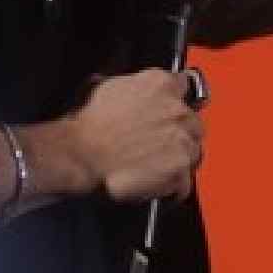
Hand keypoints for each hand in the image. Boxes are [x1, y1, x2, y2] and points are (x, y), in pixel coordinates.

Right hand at [68, 68, 205, 203]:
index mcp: (160, 84)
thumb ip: (134, 85)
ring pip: (193, 152)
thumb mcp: (106, 86)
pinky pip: (185, 183)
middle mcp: (177, 110)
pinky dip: (173, 187)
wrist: (79, 155)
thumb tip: (137, 90)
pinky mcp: (180, 170)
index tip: (170, 109)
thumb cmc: (87, 122)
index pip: (184, 85)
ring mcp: (182, 141)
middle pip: (193, 123)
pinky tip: (157, 186)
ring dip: (179, 160)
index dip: (176, 99)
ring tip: (156, 168)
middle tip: (158, 144)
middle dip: (180, 133)